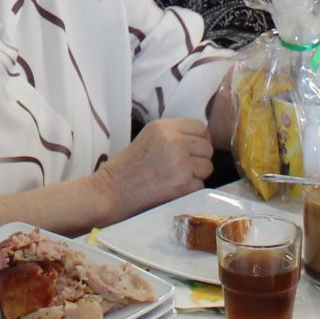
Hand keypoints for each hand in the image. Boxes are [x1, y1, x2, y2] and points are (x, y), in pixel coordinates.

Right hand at [92, 117, 211, 220]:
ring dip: (198, 174)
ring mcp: (180, 163)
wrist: (112, 191)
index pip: (201, 127)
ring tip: (178, 178)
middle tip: (184, 167)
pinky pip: (201, 184)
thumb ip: (173, 134)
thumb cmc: (128, 166)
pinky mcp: (183, 184)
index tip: (193, 149)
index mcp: (164, 127)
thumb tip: (201, 140)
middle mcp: (174, 141)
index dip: (201, 140)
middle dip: (200, 158)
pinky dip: (191, 189)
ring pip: (208, 166)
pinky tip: (174, 189)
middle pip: (207, 147)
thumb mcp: (149, 137)